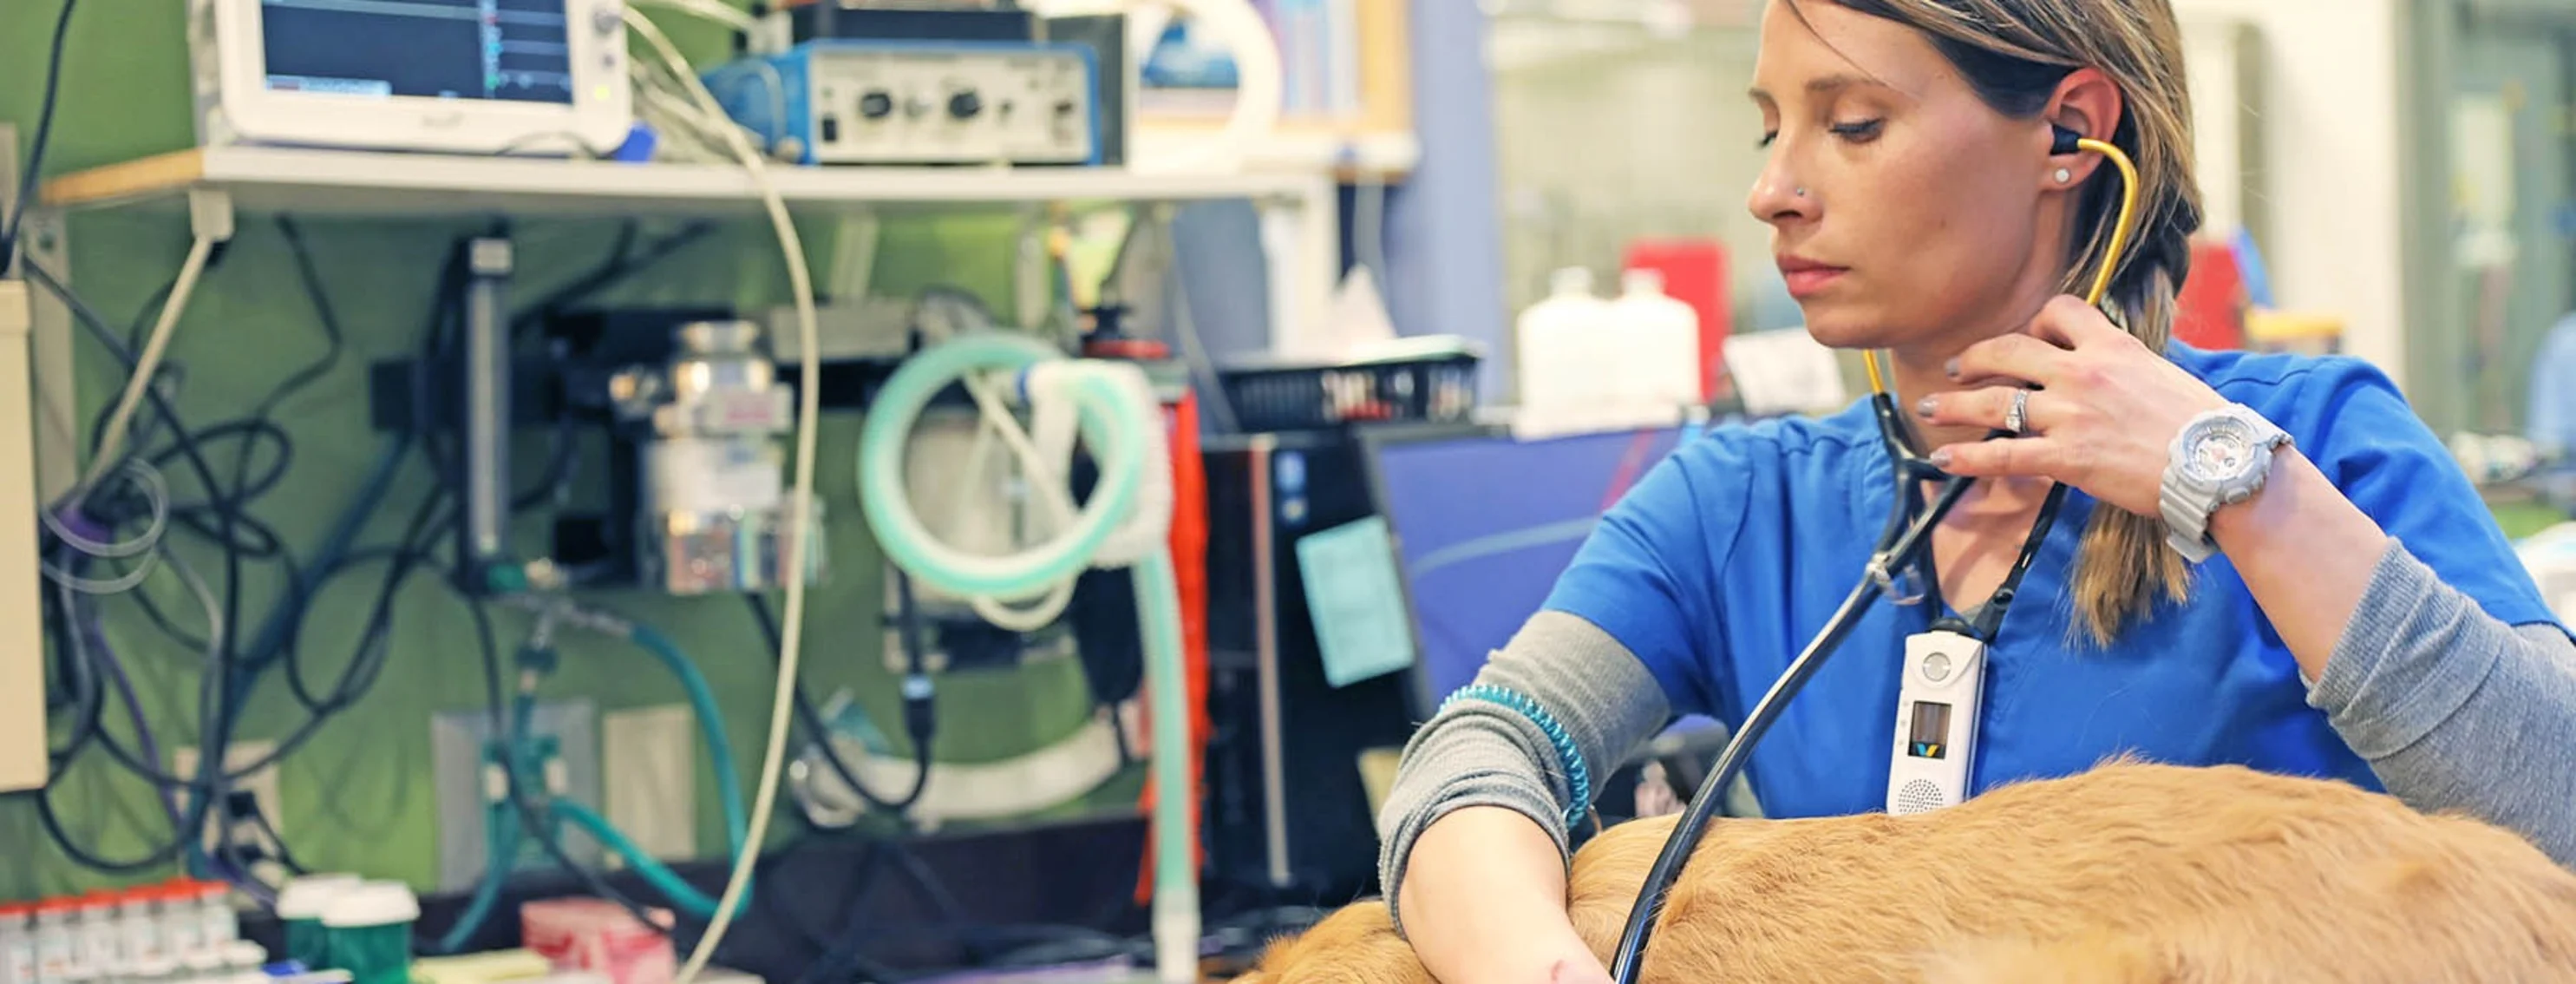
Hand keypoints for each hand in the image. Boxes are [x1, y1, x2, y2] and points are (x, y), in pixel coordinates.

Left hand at [1911, 295, 2230, 517]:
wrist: (2222, 466)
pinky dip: (1966, 457)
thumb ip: (2126, 368)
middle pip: (2009, 350)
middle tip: (1956, 368)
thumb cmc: (2202, 428)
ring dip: (1953, 405)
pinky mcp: (2067, 457)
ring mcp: (2071, 414)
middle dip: (1975, 358)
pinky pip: (2002, 454)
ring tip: (1930, 408)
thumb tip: (2113, 374)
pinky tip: (1943, 458)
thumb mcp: (2164, 375)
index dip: (2034, 322)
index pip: (2059, 311)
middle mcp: (2084, 372)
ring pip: (1993, 402)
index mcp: (2113, 346)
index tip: (2025, 336)